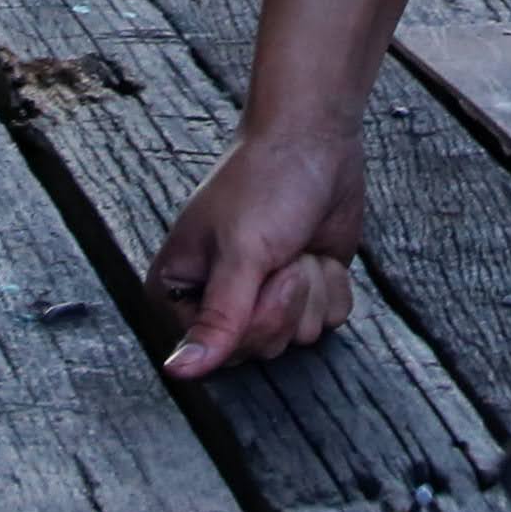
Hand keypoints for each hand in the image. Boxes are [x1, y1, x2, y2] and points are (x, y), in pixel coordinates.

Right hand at [149, 115, 365, 377]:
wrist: (313, 137)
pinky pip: (328, 321)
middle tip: (281, 255)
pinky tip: (317, 251)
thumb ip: (217, 321)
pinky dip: (332, 286)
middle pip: (260, 349)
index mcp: (179, 292)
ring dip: (310, 290)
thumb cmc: (264, 183)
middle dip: (284, 302)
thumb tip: (178, 373)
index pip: (216, 354)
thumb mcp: (240, 255)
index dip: (250, 322)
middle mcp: (217, 301)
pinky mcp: (304, 290)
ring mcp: (264, 297)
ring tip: (296, 246)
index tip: (256, 276)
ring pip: (299, 338)